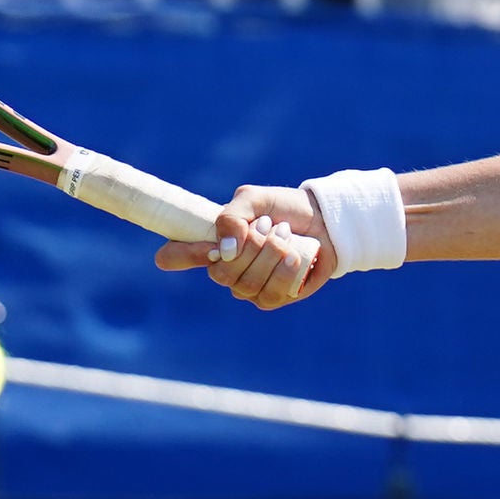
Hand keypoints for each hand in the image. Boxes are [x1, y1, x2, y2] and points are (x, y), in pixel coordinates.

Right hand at [154, 184, 330, 308]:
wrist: (324, 222)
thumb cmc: (284, 209)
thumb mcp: (255, 199)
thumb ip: (232, 215)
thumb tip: (225, 250)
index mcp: (211, 242)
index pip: (175, 255)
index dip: (182, 255)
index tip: (208, 247)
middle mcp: (224, 268)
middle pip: (220, 274)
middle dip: (251, 246)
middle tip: (269, 225)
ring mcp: (247, 287)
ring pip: (248, 284)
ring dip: (272, 254)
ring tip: (285, 235)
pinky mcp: (271, 298)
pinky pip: (270, 294)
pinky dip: (286, 270)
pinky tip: (296, 256)